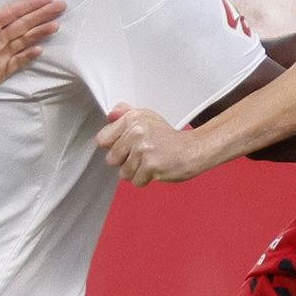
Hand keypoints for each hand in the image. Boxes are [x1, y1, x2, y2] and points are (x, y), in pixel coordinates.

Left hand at [95, 103, 212, 183]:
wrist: (193, 149)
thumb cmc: (170, 137)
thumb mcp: (148, 118)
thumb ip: (126, 115)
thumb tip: (110, 114)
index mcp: (132, 118)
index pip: (102, 139)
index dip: (112, 147)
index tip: (124, 147)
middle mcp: (136, 132)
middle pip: (111, 158)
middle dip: (125, 161)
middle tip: (141, 155)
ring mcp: (143, 149)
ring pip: (123, 172)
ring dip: (136, 172)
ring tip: (149, 162)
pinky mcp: (150, 165)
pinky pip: (136, 180)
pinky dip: (145, 179)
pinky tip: (155, 169)